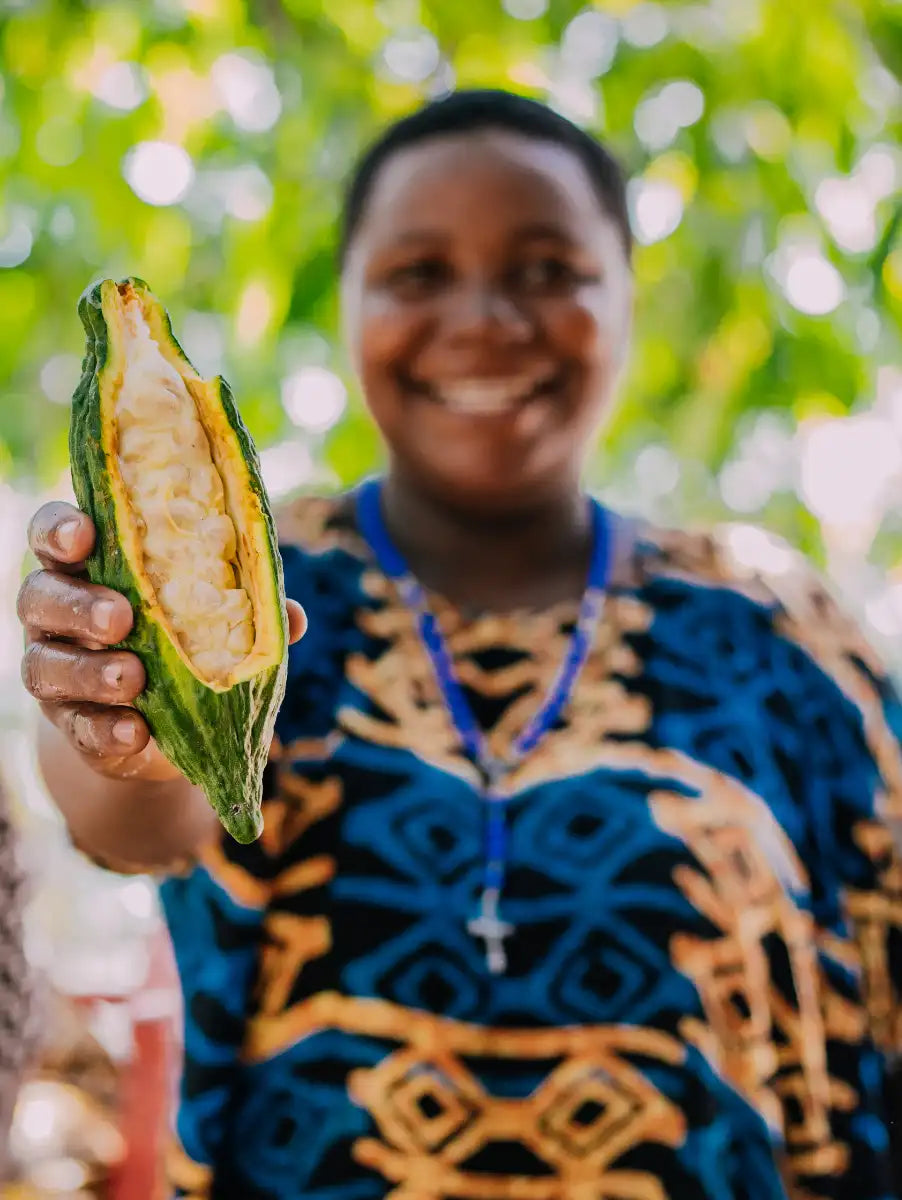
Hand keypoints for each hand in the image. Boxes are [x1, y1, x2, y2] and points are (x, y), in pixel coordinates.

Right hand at [17, 502, 306, 782]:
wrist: (165, 724)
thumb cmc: (187, 641)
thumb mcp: (215, 618)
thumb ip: (246, 609)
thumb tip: (292, 616)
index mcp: (91, 567)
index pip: (55, 534)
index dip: (60, 528)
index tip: (84, 533)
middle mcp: (59, 613)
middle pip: (39, 595)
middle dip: (77, 604)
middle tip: (121, 616)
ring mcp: (56, 668)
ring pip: (45, 663)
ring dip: (89, 670)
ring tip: (133, 677)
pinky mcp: (69, 722)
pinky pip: (76, 724)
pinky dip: (105, 727)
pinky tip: (135, 730)